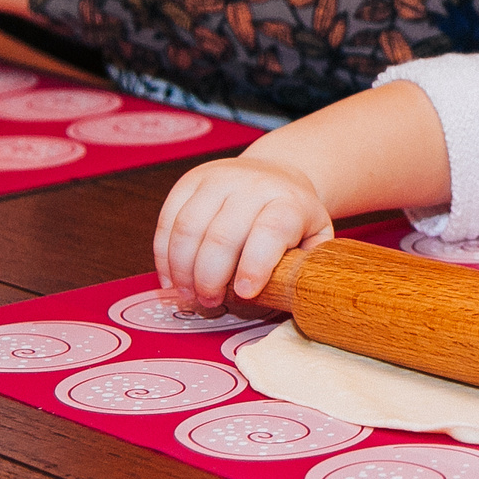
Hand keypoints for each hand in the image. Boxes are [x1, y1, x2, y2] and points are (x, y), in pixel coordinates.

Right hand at [154, 155, 334, 312]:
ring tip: (190, 294)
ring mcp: (218, 179)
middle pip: (222, 236)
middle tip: (210, 302)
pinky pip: (168, 218)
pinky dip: (163, 254)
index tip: (244, 294)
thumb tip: (293, 294)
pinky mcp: (191, 181)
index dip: (255, 265)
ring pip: (188, 228)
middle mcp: (252, 185)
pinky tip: (171, 277)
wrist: (276, 175)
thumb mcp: (315, 238)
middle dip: (210, 279)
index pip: (271, 230)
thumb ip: (306, 265)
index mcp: (288, 202)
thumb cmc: (293, 217)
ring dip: (183, 270)